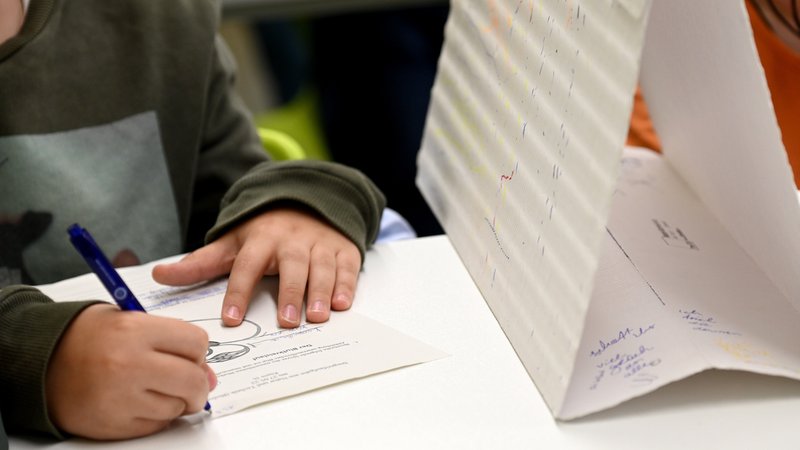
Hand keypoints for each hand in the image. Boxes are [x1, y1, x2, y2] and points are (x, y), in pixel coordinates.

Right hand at [45, 304, 215, 439]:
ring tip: (152, 387)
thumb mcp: (131, 321)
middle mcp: (129, 363)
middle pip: (193, 381)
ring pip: (178, 407)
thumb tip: (209, 376)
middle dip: (198, 384)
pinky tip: (138, 401)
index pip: (196, 344)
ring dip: (174, 401)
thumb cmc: (91, 338)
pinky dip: (156, 416)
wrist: (43, 363)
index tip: (190, 356)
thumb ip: (172, 342)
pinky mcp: (114, 425)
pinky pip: (157, 425)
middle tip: (188, 382)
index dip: (198, 352)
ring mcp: (121, 397)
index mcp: (135, 330)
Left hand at [152, 207, 361, 327]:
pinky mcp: (344, 249)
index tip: (231, 319)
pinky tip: (343, 304)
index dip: (238, 292)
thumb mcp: (232, 242)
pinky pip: (347, 266)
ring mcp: (320, 244)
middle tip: (287, 322)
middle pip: (292, 266)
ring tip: (317, 317)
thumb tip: (158, 275)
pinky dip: (347, 284)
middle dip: (290, 293)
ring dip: (321, 291)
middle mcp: (292, 240)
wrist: (307, 200)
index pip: (247, 266)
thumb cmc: (265, 231)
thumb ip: (199, 263)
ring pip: (322, 267)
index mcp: (261, 239)